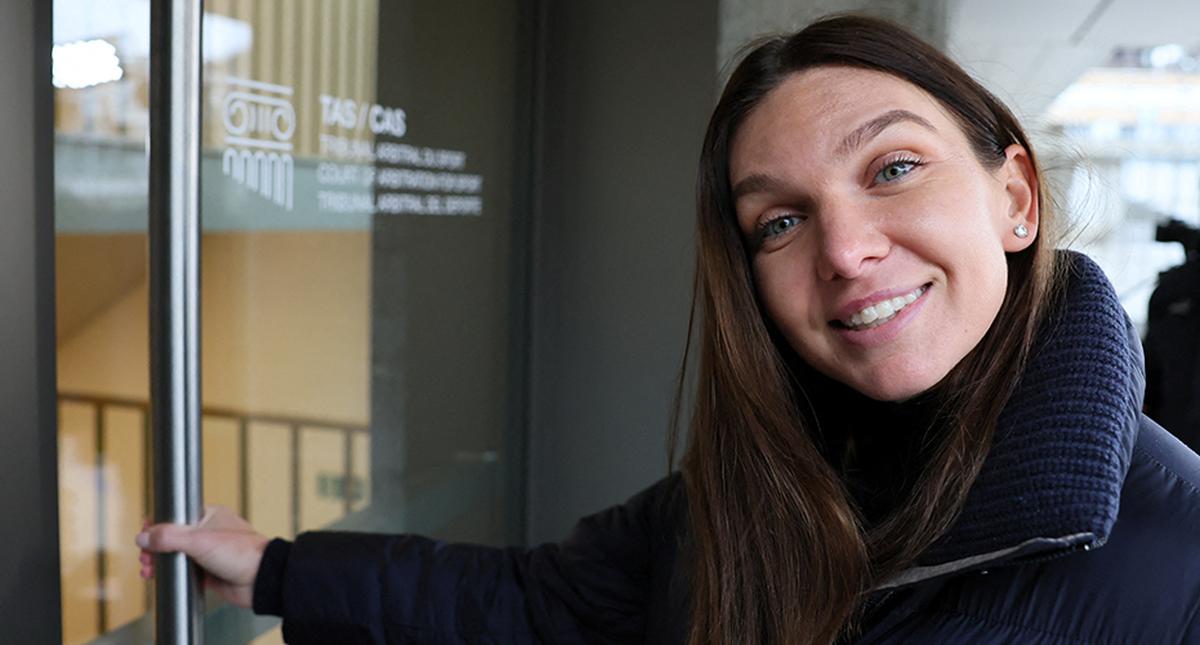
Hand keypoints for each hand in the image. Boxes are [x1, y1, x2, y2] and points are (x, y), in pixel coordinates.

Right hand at [137, 505, 270, 608]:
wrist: (261, 580)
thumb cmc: (241, 553)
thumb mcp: (200, 540)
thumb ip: (170, 537)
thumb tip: (144, 536)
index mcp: (209, 515)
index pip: (177, 515)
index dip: (158, 524)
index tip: (144, 533)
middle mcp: (208, 533)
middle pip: (172, 537)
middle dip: (154, 547)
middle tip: (145, 557)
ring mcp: (208, 553)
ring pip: (176, 556)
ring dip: (160, 562)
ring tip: (148, 570)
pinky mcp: (208, 572)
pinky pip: (184, 572)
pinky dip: (172, 575)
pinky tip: (160, 579)